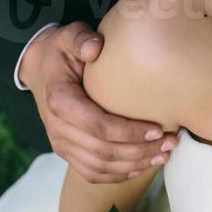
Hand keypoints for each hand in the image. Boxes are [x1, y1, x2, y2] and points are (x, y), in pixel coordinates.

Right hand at [20, 21, 175, 182]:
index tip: (158, 129)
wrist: (41, 69)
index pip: (97, 125)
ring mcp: (60, 143)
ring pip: (99, 166)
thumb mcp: (69, 36)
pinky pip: (92, 172)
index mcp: (59, 100)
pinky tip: (142, 166)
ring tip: (163, 156)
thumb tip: (95, 48)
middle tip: (170, 144)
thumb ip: (81, 39)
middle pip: (102, 150)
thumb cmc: (62, 51)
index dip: (129, 132)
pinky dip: (118, 175)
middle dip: (140, 151)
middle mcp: (57, 127)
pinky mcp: (66, 152)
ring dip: (134, 165)